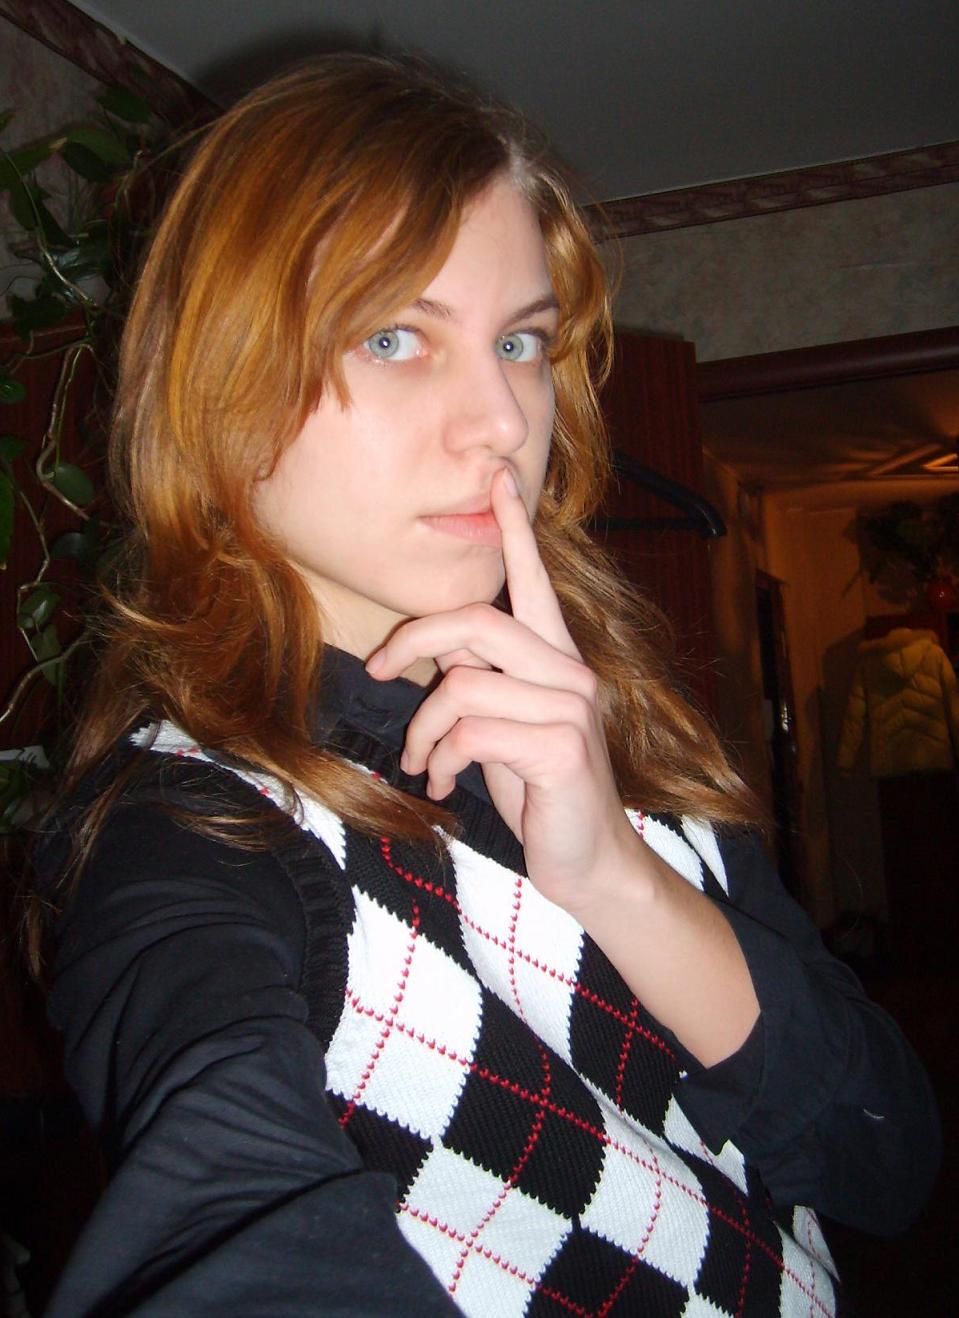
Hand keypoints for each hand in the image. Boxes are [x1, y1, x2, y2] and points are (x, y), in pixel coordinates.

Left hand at [366, 467, 641, 915]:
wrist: (588, 860)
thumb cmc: (539, 789)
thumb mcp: (502, 726)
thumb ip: (479, 680)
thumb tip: (429, 652)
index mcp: (557, 660)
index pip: (536, 581)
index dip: (515, 529)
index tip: (499, 478)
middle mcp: (571, 672)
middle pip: (478, 623)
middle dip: (412, 641)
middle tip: (375, 668)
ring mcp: (572, 708)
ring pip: (462, 686)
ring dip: (423, 730)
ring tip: (419, 762)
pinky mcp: (562, 748)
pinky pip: (471, 732)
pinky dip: (440, 759)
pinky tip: (441, 783)